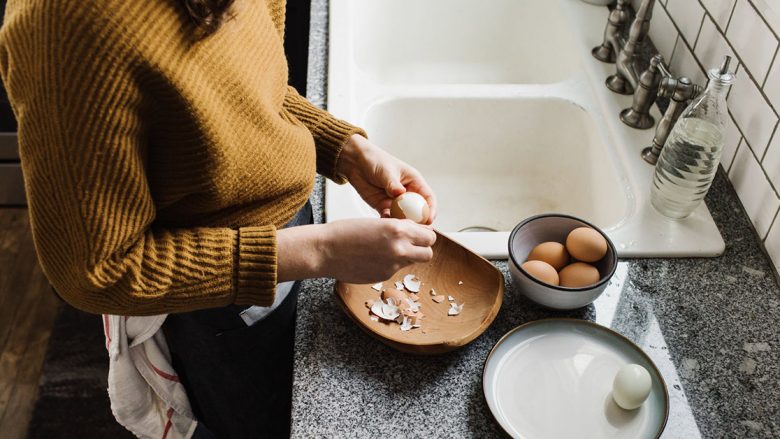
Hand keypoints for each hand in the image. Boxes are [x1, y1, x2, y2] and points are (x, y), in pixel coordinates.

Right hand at [276, 219, 435, 283]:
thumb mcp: (378, 222)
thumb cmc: (346, 232)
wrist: (325, 250)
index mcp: (398, 230)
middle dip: (422, 249)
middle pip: (428, 253)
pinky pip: (396, 270)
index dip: (425, 235)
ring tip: (389, 250)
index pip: (429, 236)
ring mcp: (392, 266)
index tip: (419, 234)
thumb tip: (414, 233)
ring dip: (407, 257)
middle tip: (411, 244)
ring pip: (413, 263)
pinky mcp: (383, 276)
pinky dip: (390, 265)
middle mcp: (399, 249)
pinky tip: (374, 258)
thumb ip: (399, 229)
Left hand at [338, 134, 437, 223]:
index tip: (429, 220)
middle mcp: (407, 194)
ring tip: (397, 226)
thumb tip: (401, 194)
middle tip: (414, 229)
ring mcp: (395, 202)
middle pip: (418, 212)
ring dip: (402, 223)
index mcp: (414, 182)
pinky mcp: (382, 207)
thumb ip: (393, 184)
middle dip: (418, 222)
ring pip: (404, 217)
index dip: (431, 209)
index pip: (428, 198)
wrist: (356, 163)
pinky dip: (388, 222)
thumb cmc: (375, 160)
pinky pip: (388, 218)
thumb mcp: (386, 171)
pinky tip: (384, 222)